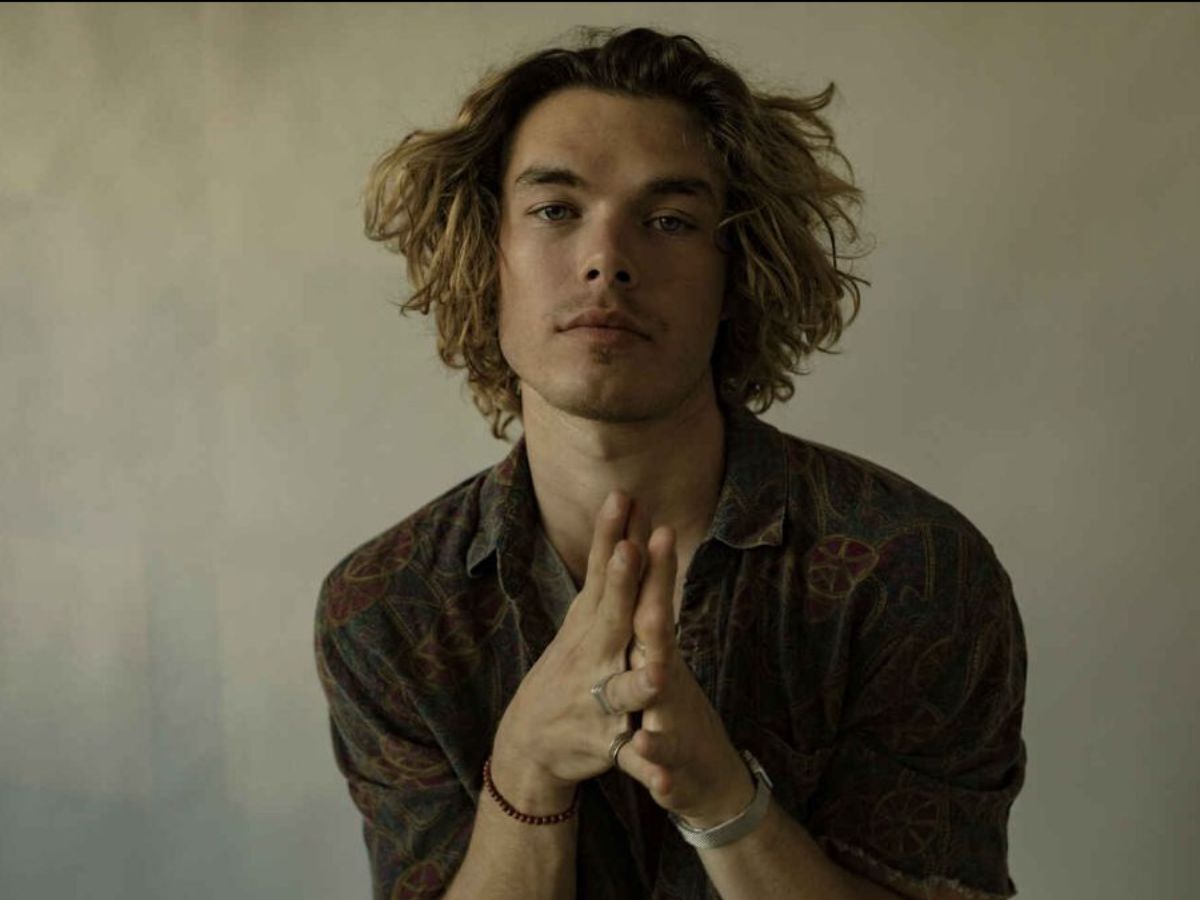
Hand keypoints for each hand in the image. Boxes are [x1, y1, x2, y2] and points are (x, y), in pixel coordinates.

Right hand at [491, 491, 660, 812]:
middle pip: (610, 618)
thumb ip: (609, 558)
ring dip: (638, 683)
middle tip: (630, 549)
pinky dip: (648, 765)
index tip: (622, 499)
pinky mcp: (608, 744)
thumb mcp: (586, 610)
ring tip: (658, 673)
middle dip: (620, 585)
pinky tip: (663, 771)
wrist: (530, 741)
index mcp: (593, 624)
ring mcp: (597, 701)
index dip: (611, 537)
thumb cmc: (572, 662)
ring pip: (622, 691)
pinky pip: (633, 757)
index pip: (602, 573)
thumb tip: (625, 499)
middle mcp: (593, 657)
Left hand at [617, 525, 755, 826]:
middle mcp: (669, 683)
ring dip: (657, 694)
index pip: (652, 603)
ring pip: (664, 708)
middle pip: (660, 643)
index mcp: (657, 653)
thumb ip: (649, 605)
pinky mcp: (674, 770)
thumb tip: (639, 549)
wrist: (707, 776)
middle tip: (647, 580)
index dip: (652, 566)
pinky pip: (665, 772)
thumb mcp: (658, 653)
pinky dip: (660, 772)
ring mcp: (675, 725)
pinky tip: (657, 779)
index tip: (651, 525)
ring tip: (654, 676)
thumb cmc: (671, 704)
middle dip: (655, 614)